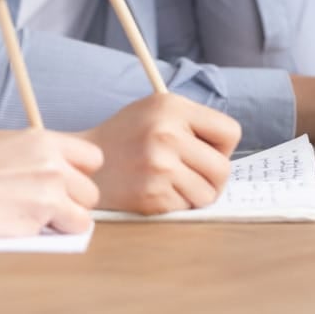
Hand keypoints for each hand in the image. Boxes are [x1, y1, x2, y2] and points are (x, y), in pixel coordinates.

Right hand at [0, 130, 101, 237]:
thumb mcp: (8, 149)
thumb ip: (41, 161)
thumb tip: (67, 185)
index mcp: (44, 141)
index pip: (93, 158)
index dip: (81, 175)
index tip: (65, 183)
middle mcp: (52, 164)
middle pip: (91, 192)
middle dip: (73, 203)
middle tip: (44, 206)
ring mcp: (48, 194)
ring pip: (82, 218)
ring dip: (63, 223)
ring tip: (31, 216)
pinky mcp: (37, 221)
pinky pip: (60, 236)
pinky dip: (46, 237)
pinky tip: (18, 224)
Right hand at [81, 93, 239, 213]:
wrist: (84, 165)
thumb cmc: (126, 137)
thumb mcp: (155, 110)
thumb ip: (192, 122)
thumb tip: (230, 149)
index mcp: (171, 106)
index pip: (230, 131)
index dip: (222, 146)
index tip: (205, 150)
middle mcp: (166, 134)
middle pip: (223, 169)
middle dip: (212, 177)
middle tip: (192, 174)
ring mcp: (158, 167)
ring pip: (208, 194)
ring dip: (194, 193)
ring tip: (170, 181)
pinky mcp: (152, 196)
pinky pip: (186, 208)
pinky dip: (175, 204)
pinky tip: (155, 190)